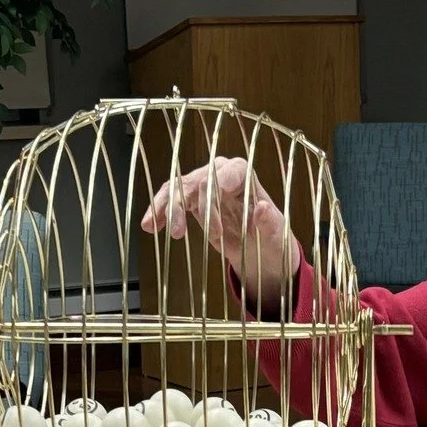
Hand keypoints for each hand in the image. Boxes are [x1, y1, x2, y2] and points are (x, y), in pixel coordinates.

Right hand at [139, 155, 295, 306]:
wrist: (262, 252)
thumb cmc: (272, 239)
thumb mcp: (277, 235)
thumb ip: (269, 222)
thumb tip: (262, 209)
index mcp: (243, 174)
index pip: (225, 173)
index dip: (214, 195)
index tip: (213, 227)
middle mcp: (221, 173)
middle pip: (197, 181)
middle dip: (185, 205)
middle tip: (179, 233)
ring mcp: (204, 185)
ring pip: (178, 188)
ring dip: (165, 207)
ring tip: (154, 226)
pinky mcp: (192, 201)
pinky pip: (171, 200)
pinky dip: (159, 211)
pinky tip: (149, 225)